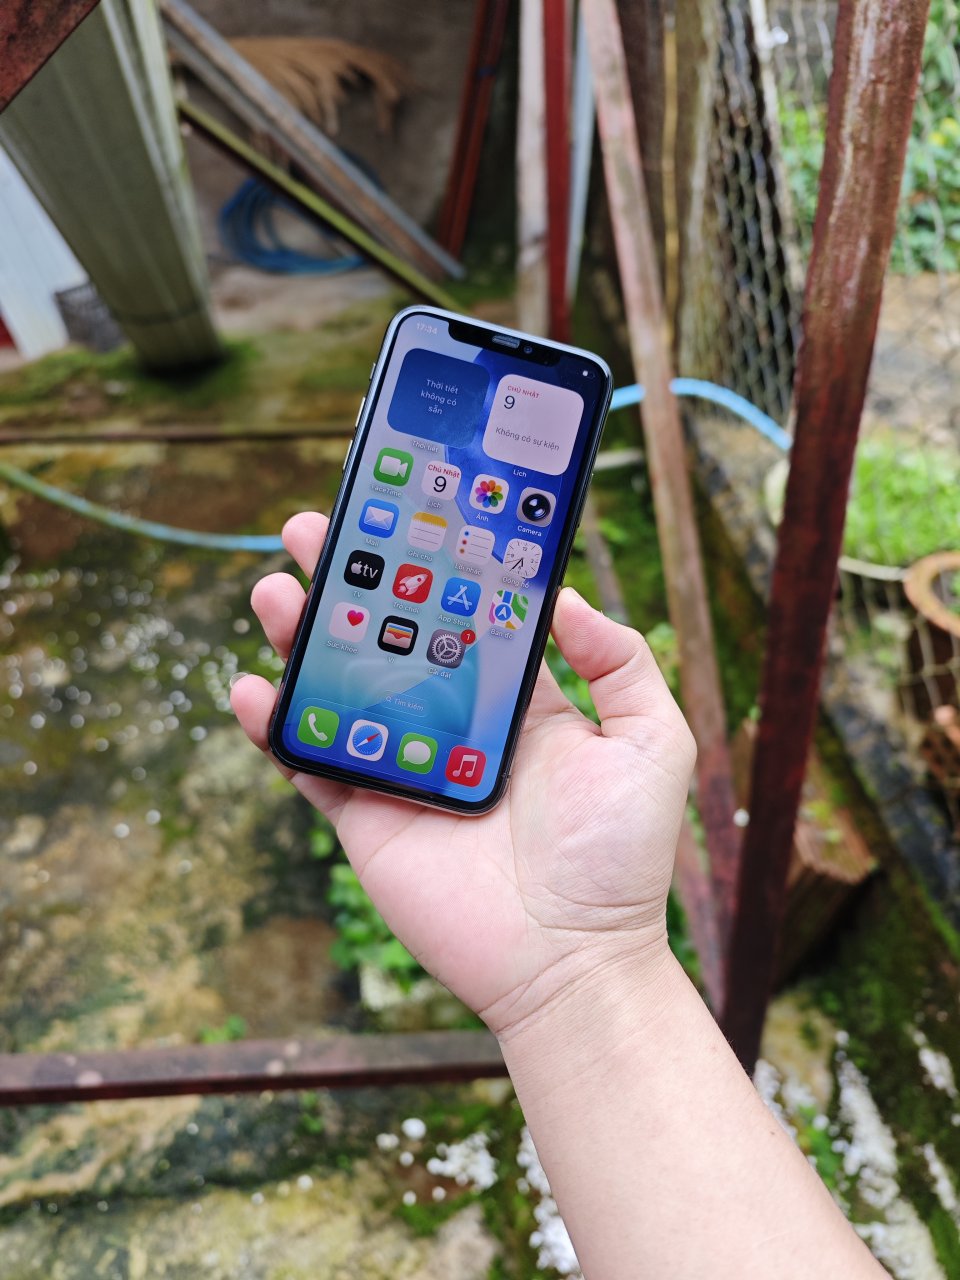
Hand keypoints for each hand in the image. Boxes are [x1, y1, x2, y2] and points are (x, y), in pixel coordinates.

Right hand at [232, 513, 695, 1039]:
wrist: (572, 960)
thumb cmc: (620, 857)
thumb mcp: (653, 742)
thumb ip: (621, 662)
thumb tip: (567, 598)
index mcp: (512, 701)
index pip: (459, 614)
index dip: (429, 565)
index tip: (403, 512)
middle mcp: (450, 722)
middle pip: (385, 637)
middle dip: (348, 583)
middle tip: (312, 532)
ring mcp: (402, 766)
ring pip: (338, 687)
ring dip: (300, 638)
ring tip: (275, 591)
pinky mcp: (366, 817)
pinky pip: (310, 762)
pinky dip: (275, 726)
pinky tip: (255, 686)